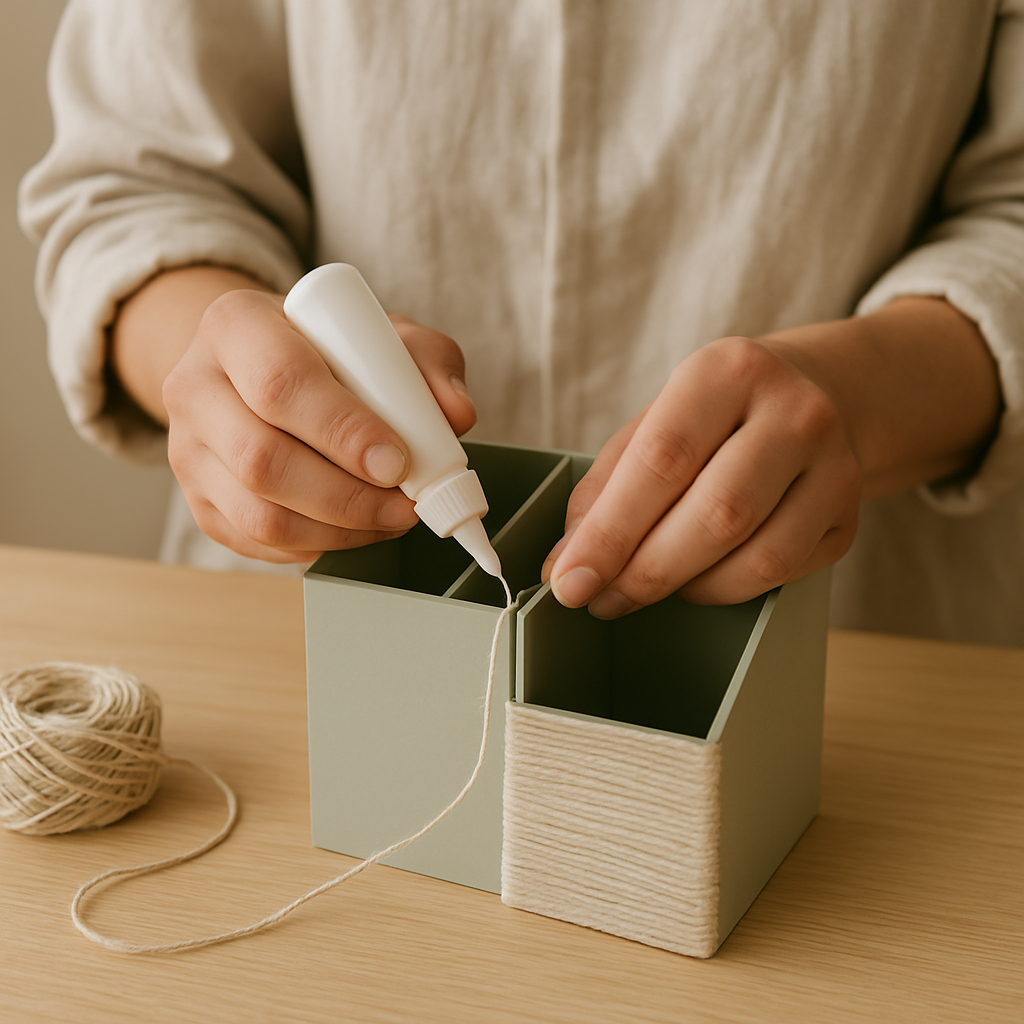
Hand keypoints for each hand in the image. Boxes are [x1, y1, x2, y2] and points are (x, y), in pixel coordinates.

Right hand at [162, 289, 475, 561]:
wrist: (254, 368)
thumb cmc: (323, 349)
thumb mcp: (379, 334)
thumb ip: (426, 362)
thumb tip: (455, 416)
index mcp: (234, 325)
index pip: (281, 384)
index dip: (343, 430)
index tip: (397, 459)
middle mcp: (194, 387)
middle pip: (263, 460)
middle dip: (348, 495)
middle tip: (407, 504)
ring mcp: (188, 451)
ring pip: (259, 515)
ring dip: (341, 530)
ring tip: (392, 518)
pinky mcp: (200, 502)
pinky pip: (259, 544)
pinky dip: (319, 545)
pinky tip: (356, 528)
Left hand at [542, 336, 862, 614]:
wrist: (820, 396)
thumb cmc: (716, 416)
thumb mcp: (654, 423)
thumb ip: (605, 488)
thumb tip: (567, 564)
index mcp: (726, 372)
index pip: (661, 462)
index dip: (610, 532)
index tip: (569, 580)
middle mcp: (793, 412)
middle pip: (716, 514)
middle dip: (645, 571)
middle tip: (602, 598)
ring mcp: (834, 466)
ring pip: (757, 557)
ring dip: (686, 589)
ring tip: (643, 589)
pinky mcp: (849, 517)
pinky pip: (782, 576)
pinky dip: (725, 590)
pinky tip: (697, 579)